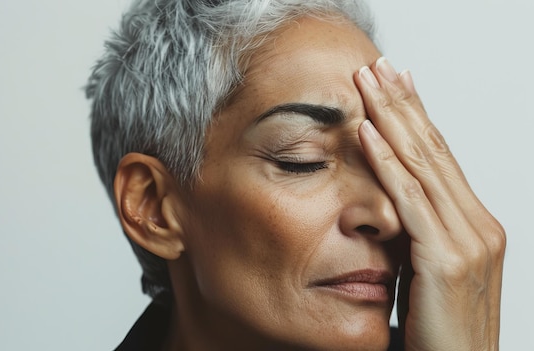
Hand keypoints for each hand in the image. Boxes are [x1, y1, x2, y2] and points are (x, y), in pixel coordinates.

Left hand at [354, 57, 505, 350]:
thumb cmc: (440, 330)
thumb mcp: (430, 272)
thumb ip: (418, 236)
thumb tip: (390, 205)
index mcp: (476, 225)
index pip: (441, 158)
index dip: (417, 117)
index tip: (395, 84)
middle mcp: (479, 225)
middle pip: (435, 150)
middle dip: (404, 104)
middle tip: (380, 67)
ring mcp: (468, 240)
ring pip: (424, 165)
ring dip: (393, 119)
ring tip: (368, 83)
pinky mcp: (446, 260)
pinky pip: (411, 200)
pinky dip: (387, 163)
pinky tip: (367, 133)